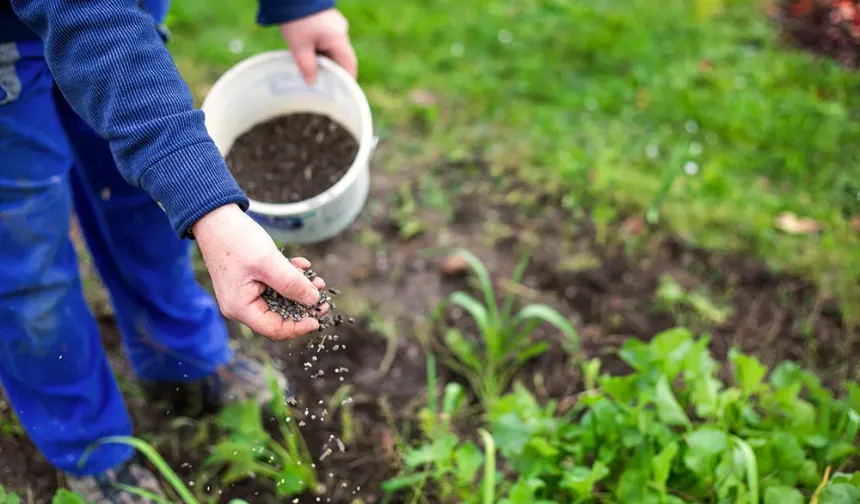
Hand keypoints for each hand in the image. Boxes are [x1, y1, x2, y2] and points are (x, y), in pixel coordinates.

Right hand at [192, 204, 326, 339]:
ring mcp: (245, 292)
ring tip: (316, 279)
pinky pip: (274, 284)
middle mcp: (241, 304)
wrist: (216, 217)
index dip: (298, 327)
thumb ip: (292, 283)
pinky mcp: (249, 279)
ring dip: (299, 288)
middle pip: (278, 315)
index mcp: (241, 308)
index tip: (318, 318)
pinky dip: (289, 276)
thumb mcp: (269, 263)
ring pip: (279, 299)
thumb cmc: (236, 240)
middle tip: (323, 296)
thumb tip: (313, 300)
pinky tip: (301, 264)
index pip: (274, 329)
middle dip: (302, 305)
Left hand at [280, 8, 356, 84]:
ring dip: (326, 61)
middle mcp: (340, 32)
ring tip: (314, 72)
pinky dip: (321, 51)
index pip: (349, 65)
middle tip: (325, 87)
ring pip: (333, 50)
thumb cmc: (297, 19)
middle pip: (342, 58)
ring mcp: (334, 26)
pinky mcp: (326, 21)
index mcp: (338, 40)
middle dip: (334, 72)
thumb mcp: (299, 46)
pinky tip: (310, 56)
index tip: (342, 93)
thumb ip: (307, 66)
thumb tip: (311, 83)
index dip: (347, 80)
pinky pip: (328, 41)